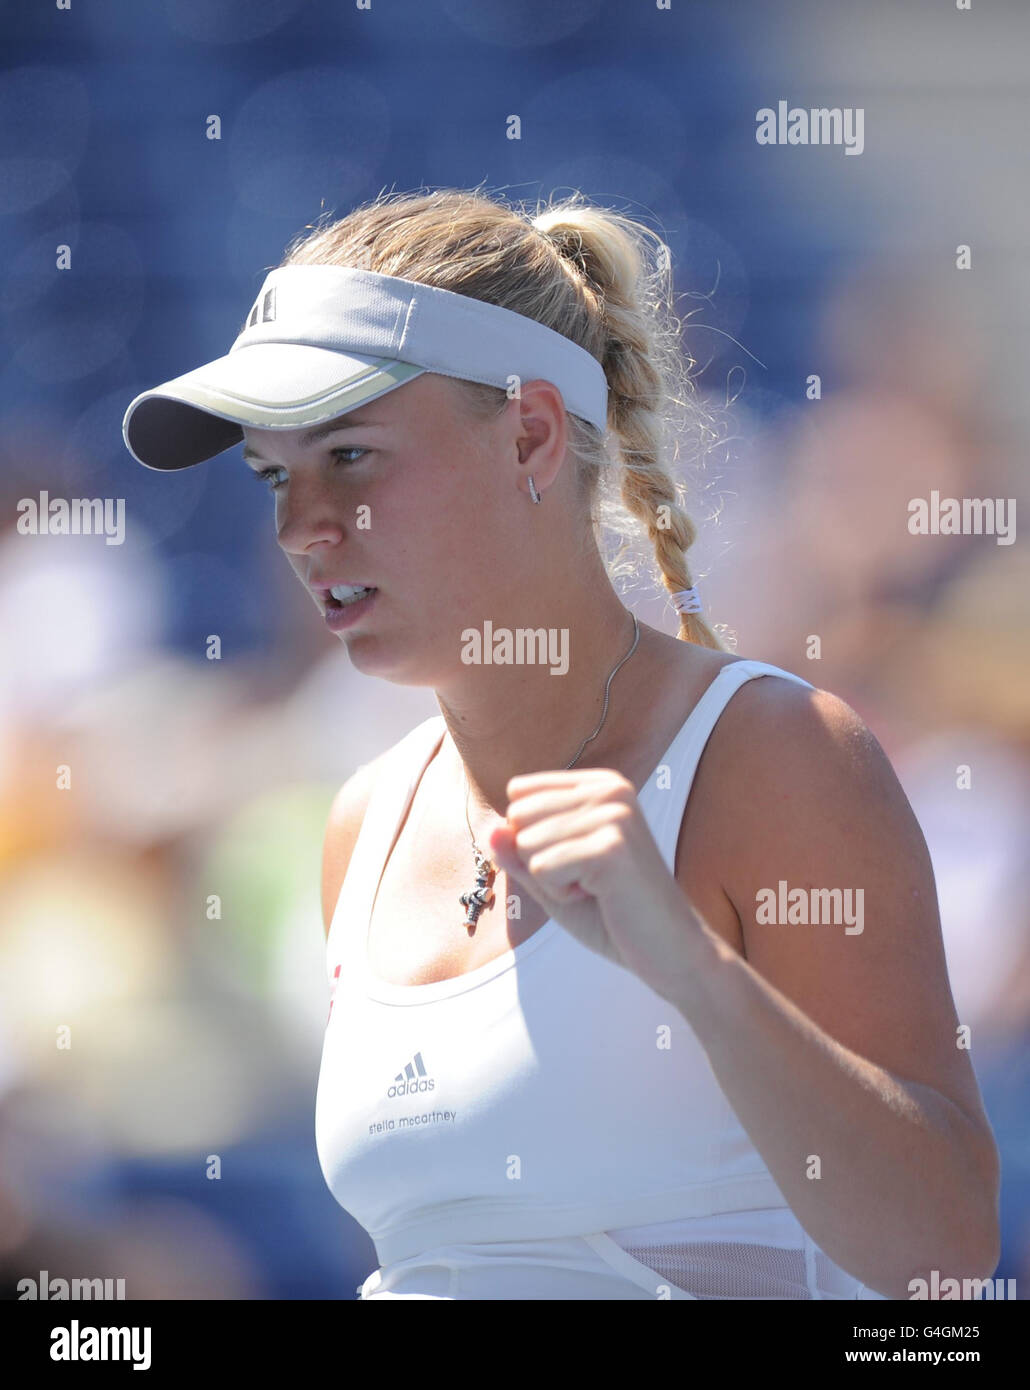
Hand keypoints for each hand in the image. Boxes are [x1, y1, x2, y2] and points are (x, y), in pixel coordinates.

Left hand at [487, 766, 703, 1000]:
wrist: (671, 952)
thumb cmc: (613, 914)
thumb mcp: (553, 879)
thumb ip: (519, 854)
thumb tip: (491, 830)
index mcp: (600, 784)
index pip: (519, 794)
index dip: (533, 840)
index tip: (579, 861)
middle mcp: (610, 789)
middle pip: (518, 816)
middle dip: (540, 860)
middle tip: (590, 880)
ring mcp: (613, 815)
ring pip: (526, 844)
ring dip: (554, 881)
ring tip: (599, 889)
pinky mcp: (611, 847)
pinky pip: (542, 869)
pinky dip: (562, 895)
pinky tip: (602, 898)